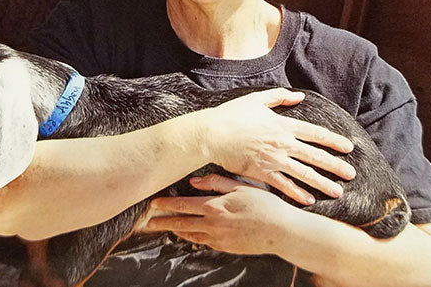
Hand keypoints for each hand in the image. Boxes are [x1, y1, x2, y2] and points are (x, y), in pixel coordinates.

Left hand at [147, 174, 286, 254]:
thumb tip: (194, 182)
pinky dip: (193, 238)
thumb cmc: (263, 205)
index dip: (167, 205)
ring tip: (166, 228)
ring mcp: (219, 238)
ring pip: (191, 235)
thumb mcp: (240, 187)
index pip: (184, 205)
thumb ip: (215, 183)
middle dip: (163, 222)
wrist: (281, 231)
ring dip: (176, 231)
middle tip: (148, 223)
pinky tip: (189, 235)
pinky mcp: (226, 248)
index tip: (153, 205)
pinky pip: (204, 243)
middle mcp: (214, 224)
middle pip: (182, 223)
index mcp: (216, 207)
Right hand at [205, 88, 355, 204]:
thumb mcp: (256, 100)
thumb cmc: (232, 115)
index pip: (314, 133)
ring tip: (338, 191)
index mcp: (282, 125)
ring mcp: (272, 159)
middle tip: (351, 173)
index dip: (332, 140)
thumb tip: (299, 96)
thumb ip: (279, 97)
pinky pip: (283, 185)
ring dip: (322, 183)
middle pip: (314, 155)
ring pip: (303, 173)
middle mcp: (281, 143)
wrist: (212, 133)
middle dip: (335, 165)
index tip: (348, 147)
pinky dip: (296, 193)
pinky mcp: (260, 173)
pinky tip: (308, 200)